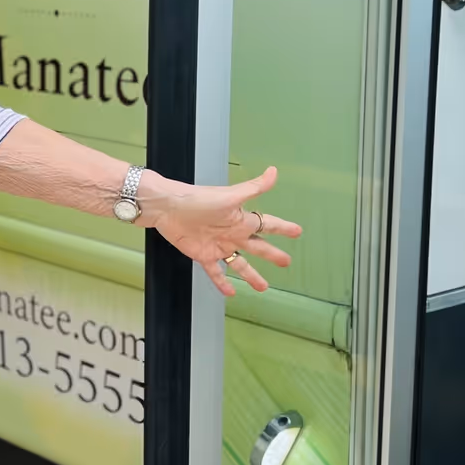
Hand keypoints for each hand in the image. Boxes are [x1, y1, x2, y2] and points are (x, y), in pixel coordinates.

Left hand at [139, 165, 302, 297]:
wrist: (168, 208)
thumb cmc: (198, 199)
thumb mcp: (230, 195)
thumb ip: (254, 188)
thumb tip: (274, 172)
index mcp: (241, 219)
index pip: (267, 224)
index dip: (282, 228)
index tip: (297, 232)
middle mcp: (232, 234)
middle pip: (257, 247)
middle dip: (272, 255)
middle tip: (286, 262)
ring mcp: (218, 246)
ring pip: (239, 264)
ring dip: (252, 275)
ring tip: (264, 287)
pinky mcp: (203, 255)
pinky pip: (215, 272)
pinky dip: (222, 283)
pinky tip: (230, 292)